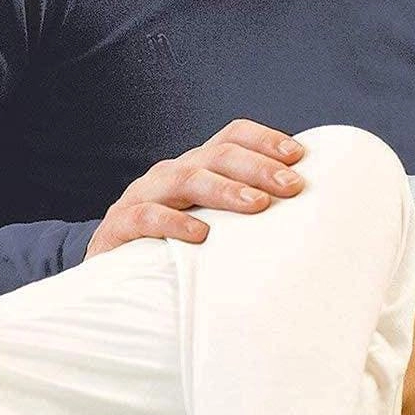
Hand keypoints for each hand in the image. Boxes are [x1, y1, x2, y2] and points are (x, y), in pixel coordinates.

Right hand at [85, 120, 306, 256]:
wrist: (110, 278)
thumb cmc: (175, 248)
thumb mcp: (212, 222)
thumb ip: (245, 211)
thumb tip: (303, 208)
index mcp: (195, 166)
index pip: (232, 137)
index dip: (265, 140)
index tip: (299, 157)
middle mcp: (170, 173)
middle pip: (216, 155)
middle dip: (257, 166)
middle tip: (291, 185)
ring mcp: (142, 196)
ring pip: (185, 178)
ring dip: (224, 189)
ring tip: (256, 204)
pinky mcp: (119, 227)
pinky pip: (146, 216)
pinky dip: (174, 222)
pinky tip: (201, 234)